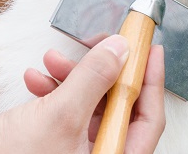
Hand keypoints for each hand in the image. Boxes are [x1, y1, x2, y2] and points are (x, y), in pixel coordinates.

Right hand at [0, 35, 165, 153]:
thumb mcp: (60, 115)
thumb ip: (94, 79)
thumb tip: (121, 51)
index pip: (149, 119)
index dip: (151, 80)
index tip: (149, 49)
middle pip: (118, 108)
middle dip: (102, 72)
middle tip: (96, 44)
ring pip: (89, 107)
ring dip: (72, 78)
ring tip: (52, 61)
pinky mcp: (55, 147)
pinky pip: (66, 114)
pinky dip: (53, 93)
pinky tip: (36, 79)